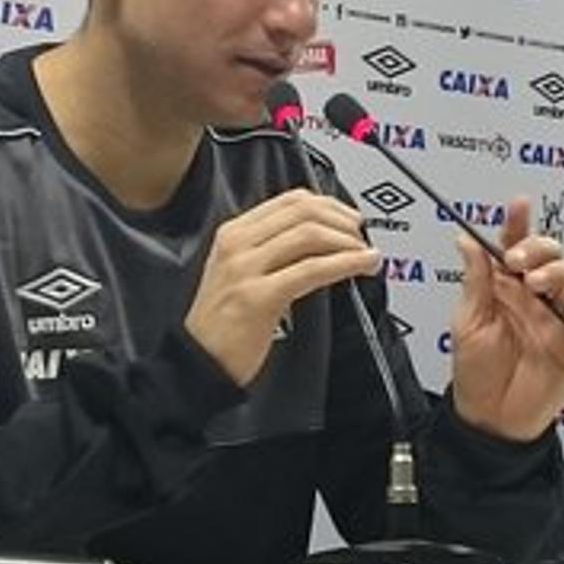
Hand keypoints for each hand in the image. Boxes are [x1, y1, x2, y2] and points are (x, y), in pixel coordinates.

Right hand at [185, 189, 379, 386]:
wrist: (197, 362)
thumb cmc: (222, 324)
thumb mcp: (239, 272)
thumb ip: (270, 250)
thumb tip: (321, 238)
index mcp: (233, 233)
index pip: (290, 201)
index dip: (329, 205)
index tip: (350, 218)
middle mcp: (237, 244)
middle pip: (303, 212)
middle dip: (343, 220)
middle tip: (362, 236)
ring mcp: (245, 269)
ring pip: (309, 235)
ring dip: (349, 242)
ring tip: (367, 254)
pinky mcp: (259, 297)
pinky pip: (312, 270)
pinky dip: (345, 264)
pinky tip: (362, 266)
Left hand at [448, 198, 563, 441]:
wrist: (489, 418)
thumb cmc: (475, 371)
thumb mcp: (467, 321)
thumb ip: (475, 280)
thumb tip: (466, 239)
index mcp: (504, 287)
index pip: (514, 245)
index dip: (518, 223)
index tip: (519, 205)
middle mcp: (533, 296)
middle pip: (549, 253)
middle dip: (538, 247)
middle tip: (517, 262)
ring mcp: (555, 316)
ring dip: (558, 270)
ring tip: (536, 283)